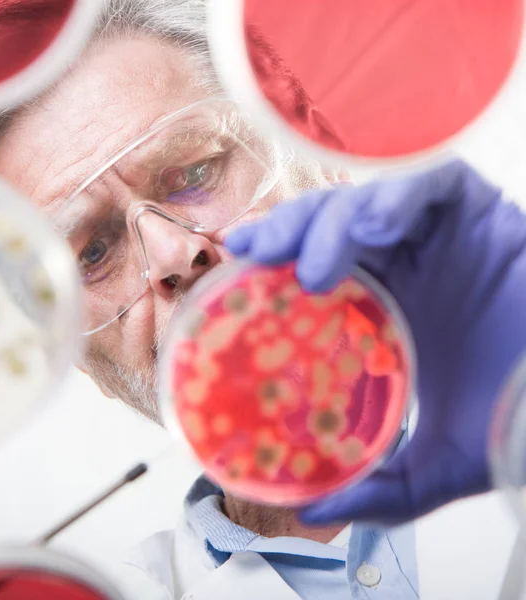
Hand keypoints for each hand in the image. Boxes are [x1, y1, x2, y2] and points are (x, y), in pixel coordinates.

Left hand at [226, 159, 525, 523]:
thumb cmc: (512, 420)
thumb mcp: (437, 462)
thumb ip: (381, 488)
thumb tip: (315, 511)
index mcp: (381, 304)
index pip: (310, 261)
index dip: (271, 259)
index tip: (234, 267)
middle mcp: (403, 263)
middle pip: (328, 221)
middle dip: (288, 229)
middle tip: (254, 254)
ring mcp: (439, 236)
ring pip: (368, 198)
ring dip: (332, 220)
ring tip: (313, 268)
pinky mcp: (480, 214)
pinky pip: (434, 182)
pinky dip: (399, 195)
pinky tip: (376, 225)